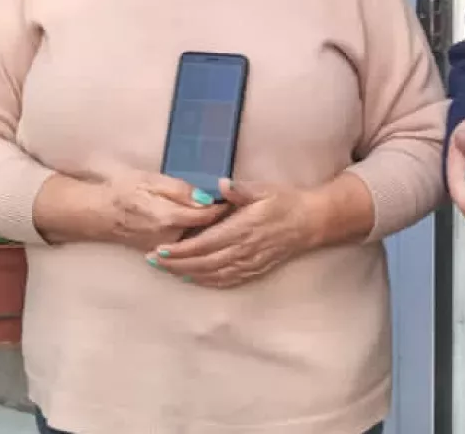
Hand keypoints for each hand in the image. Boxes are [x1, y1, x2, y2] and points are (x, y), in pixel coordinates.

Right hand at [57, 168, 230, 250]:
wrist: (99, 213)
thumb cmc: (124, 190)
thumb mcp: (151, 180)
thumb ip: (180, 190)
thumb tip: (207, 197)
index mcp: (169, 217)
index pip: (207, 216)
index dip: (224, 207)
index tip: (237, 199)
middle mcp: (170, 238)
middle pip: (207, 234)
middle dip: (224, 224)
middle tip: (238, 210)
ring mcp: (165, 249)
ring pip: (198, 244)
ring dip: (214, 235)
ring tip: (228, 223)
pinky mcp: (161, 253)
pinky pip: (187, 252)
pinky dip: (200, 245)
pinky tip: (210, 237)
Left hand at [145, 179, 317, 287]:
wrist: (311, 222)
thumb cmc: (286, 201)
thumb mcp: (264, 189)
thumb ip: (241, 189)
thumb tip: (221, 183)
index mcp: (243, 229)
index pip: (204, 244)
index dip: (180, 250)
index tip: (160, 250)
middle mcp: (244, 250)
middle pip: (203, 263)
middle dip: (176, 264)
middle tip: (153, 261)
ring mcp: (250, 262)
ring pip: (213, 274)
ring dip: (187, 274)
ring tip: (166, 270)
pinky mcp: (255, 269)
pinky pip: (227, 280)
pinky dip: (207, 281)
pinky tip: (194, 279)